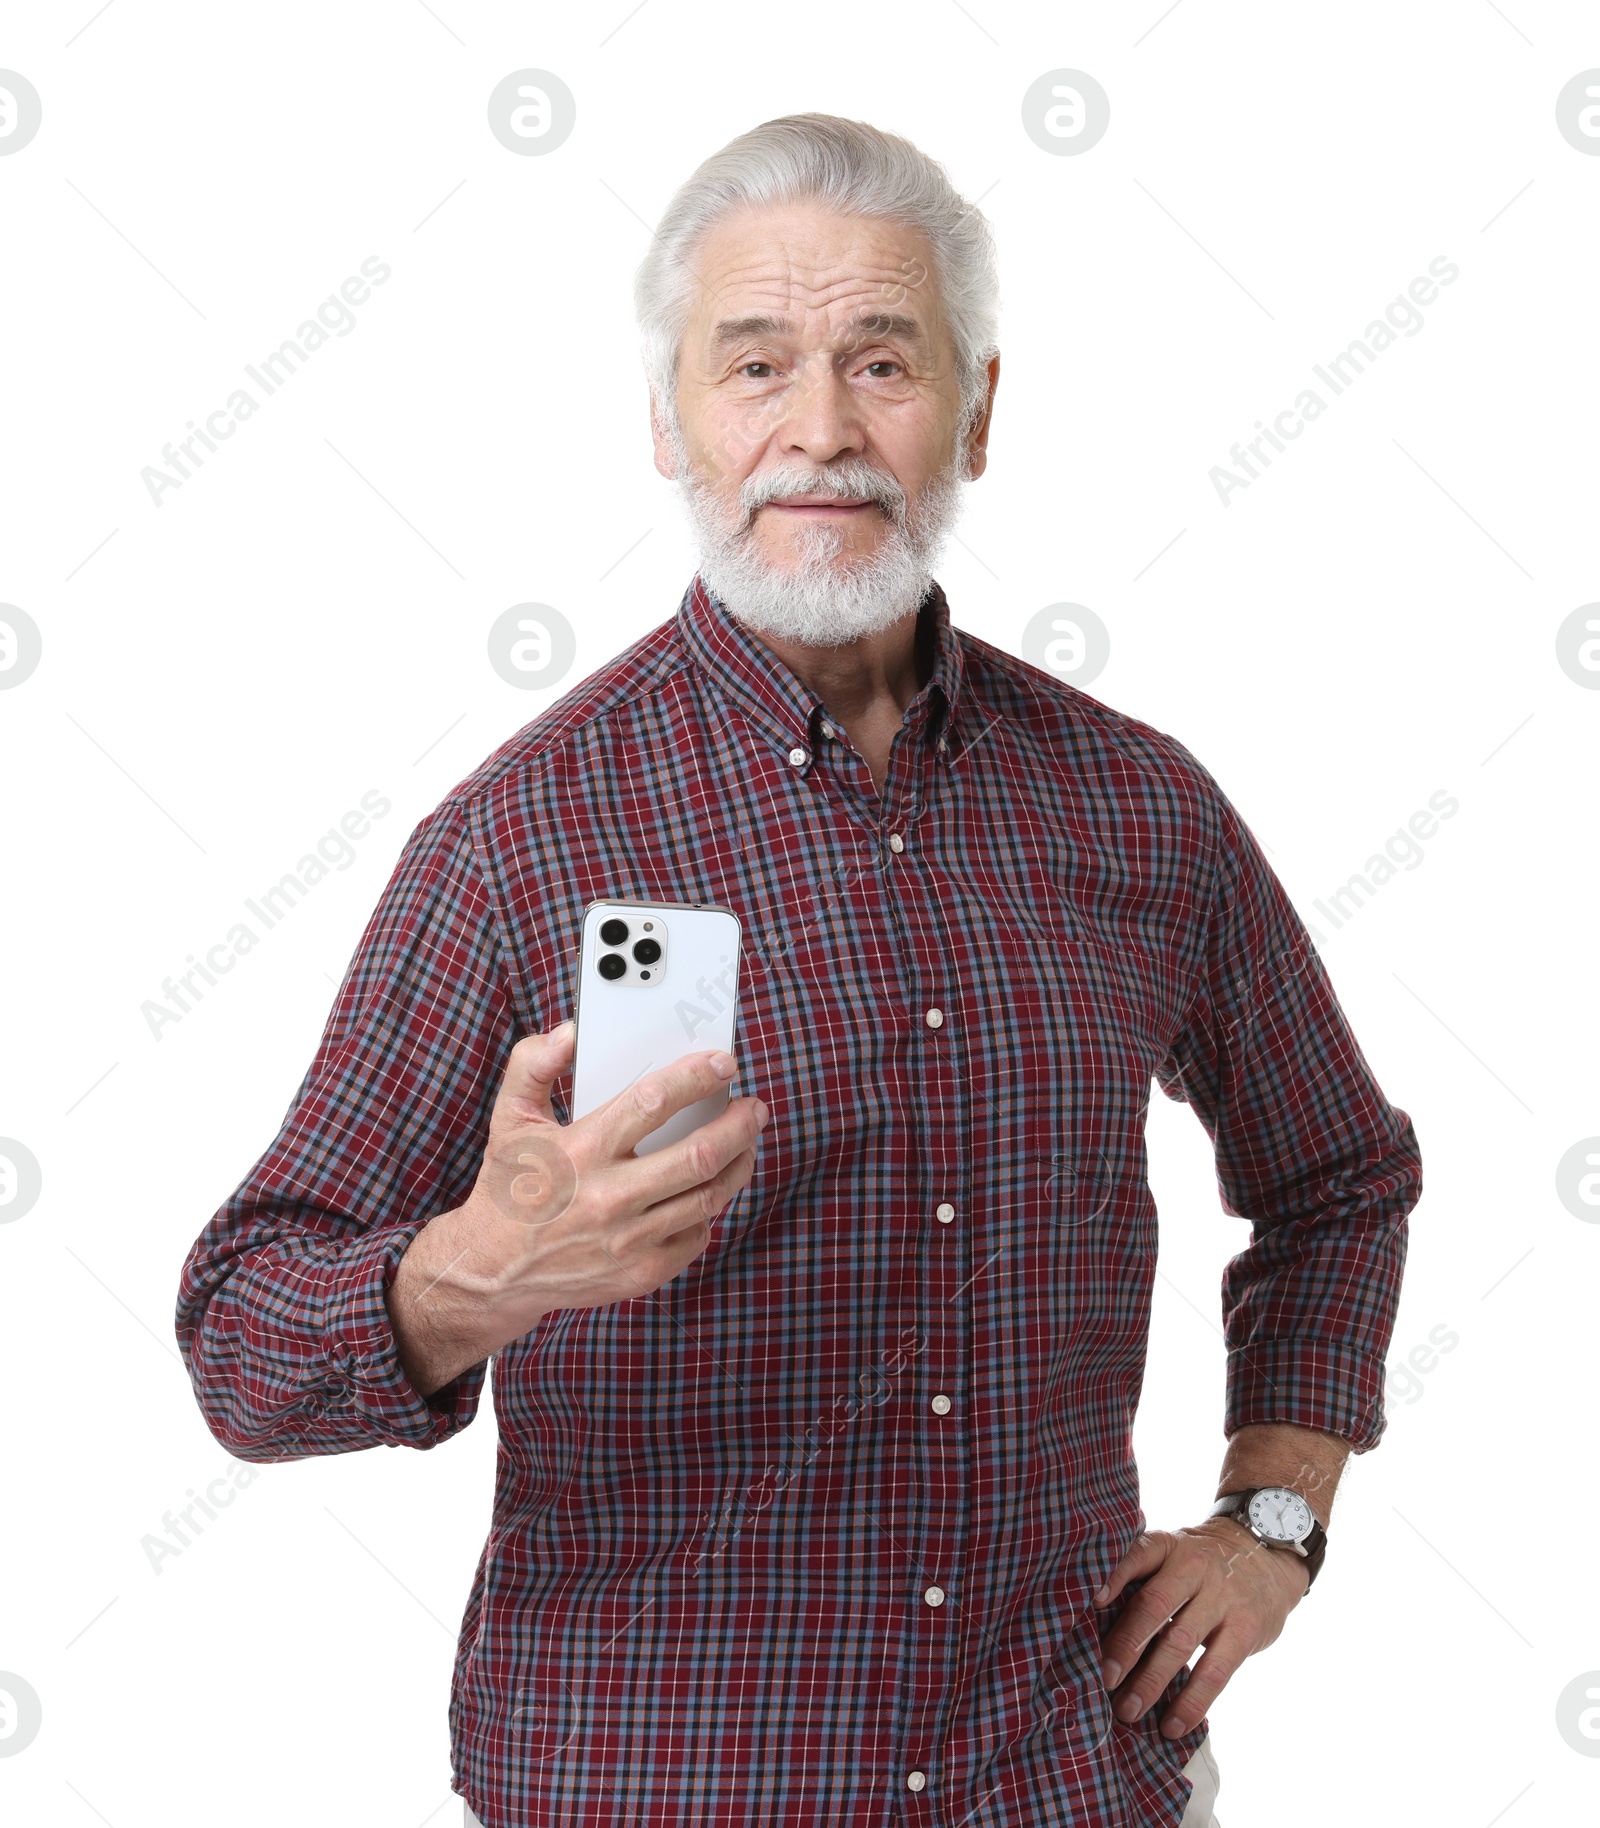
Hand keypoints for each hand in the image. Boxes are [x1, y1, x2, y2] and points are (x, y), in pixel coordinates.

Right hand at [465, 1022, 768, 1317]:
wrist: (493, 1270)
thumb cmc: (510, 1185)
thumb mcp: (509, 1117)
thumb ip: (534, 1063)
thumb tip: (571, 1031)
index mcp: (581, 1150)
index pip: (653, 1101)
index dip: (697, 1076)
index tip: (724, 1062)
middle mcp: (608, 1197)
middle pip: (699, 1154)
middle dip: (740, 1124)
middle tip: (755, 1108)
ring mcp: (629, 1240)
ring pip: (709, 1196)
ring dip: (739, 1163)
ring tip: (745, 1143)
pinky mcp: (642, 1272)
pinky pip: (697, 1233)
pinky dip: (709, 1208)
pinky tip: (705, 1189)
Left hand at [1092, 1515, 1311, 1737]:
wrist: (1265, 1555)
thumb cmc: (1201, 1565)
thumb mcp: (1174, 1555)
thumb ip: (1143, 1580)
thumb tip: (1096, 1625)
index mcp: (1168, 1546)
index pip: (1136, 1555)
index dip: (1113, 1578)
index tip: (1091, 1604)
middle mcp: (1193, 1567)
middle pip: (1154, 1605)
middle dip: (1126, 1644)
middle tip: (1103, 1679)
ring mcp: (1222, 1598)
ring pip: (1181, 1642)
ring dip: (1151, 1681)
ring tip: (1128, 1711)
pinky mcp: (1245, 1629)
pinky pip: (1215, 1671)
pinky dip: (1192, 1702)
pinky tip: (1173, 1724)